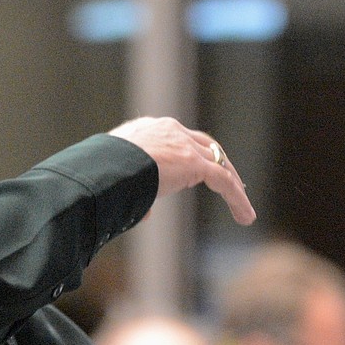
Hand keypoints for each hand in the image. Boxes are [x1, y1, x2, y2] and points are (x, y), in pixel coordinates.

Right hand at [109, 117, 255, 224]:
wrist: (103, 167)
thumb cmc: (100, 174)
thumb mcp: (116, 177)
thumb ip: (135, 190)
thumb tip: (145, 212)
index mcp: (147, 129)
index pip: (177, 138)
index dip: (192, 153)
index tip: (200, 168)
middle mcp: (168, 130)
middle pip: (205, 145)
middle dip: (219, 164)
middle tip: (230, 181)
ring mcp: (182, 144)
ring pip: (218, 163)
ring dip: (232, 184)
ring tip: (243, 207)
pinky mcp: (192, 162)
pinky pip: (222, 180)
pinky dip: (236, 198)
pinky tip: (245, 216)